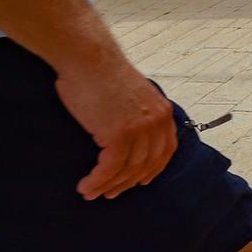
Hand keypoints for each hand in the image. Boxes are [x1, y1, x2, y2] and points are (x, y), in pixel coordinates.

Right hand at [54, 54, 177, 199]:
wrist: (88, 58)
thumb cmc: (101, 73)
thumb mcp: (132, 94)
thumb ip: (137, 113)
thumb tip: (126, 133)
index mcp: (163, 112)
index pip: (165, 150)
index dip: (154, 168)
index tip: (142, 181)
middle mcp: (157, 123)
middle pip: (147, 164)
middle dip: (128, 182)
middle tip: (111, 193)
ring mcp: (140, 129)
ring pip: (127, 170)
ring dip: (109, 185)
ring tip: (92, 192)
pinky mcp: (119, 135)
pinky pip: (110, 168)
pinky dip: (98, 180)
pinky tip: (86, 186)